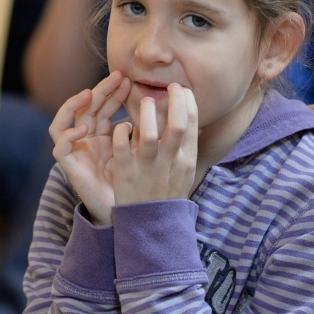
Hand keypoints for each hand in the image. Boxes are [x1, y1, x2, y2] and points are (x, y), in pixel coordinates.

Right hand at [50, 71, 130, 225]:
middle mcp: (85, 140)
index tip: (129, 82)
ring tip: (89, 94)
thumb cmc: (134, 184)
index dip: (113, 93)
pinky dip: (68, 135)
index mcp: (102, 135)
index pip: (103, 107)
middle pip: (85, 109)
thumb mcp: (140, 151)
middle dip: (99, 91)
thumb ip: (143, 130)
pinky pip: (59, 147)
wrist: (125, 215)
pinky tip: (84, 128)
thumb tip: (161, 107)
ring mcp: (75, 152)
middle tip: (116, 78)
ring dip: (73, 105)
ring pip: (64, 121)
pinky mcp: (69, 167)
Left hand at [112, 84, 198, 204]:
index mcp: (185, 160)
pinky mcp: (126, 173)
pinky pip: (122, 147)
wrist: (152, 226)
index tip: (183, 90)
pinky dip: (121, 132)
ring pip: (149, 134)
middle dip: (176, 102)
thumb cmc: (167, 194)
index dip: (188, 104)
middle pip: (177, 126)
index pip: (192, 126)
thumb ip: (186, 147)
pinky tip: (122, 126)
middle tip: (171, 87)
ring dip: (148, 114)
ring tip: (146, 101)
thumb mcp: (184, 171)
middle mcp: (170, 162)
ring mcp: (147, 168)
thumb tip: (191, 120)